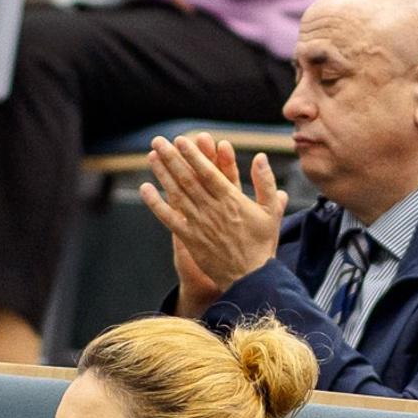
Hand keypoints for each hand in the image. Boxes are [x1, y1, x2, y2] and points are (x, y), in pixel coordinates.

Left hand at [141, 131, 285, 306]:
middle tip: (159, 141)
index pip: (208, 172)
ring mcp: (199, 223)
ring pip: (176, 193)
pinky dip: (156, 203)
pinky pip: (169, 218)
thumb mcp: (272, 211)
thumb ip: (265, 182)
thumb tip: (260, 157)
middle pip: (187, 178)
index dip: (193, 155)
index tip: (181, 140)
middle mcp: (212, 208)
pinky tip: (145, 189)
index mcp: (232, 200)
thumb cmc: (262, 244)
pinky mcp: (190, 238)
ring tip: (152, 156)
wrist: (251, 277)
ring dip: (162, 173)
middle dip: (172, 157)